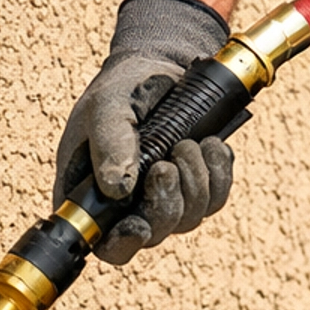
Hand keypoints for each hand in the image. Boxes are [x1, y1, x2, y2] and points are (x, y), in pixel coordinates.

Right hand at [54, 0, 233, 266]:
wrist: (158, 65)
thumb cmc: (122, 89)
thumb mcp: (107, 107)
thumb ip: (109, 143)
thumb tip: (117, 188)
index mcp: (91, 196)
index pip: (105, 243)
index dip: (122, 244)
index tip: (139, 225)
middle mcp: (126, 206)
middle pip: (152, 235)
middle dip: (167, 203)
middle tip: (169, 162)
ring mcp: (162, 198)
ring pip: (188, 219)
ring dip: (195, 183)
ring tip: (189, 144)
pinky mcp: (194, 185)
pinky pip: (215, 199)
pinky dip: (218, 173)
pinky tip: (210, 146)